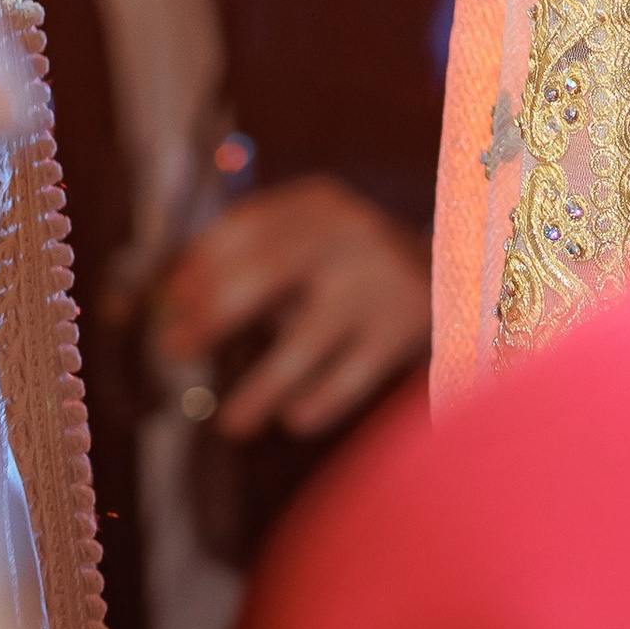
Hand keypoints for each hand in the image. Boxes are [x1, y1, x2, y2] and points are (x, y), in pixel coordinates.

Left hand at [155, 174, 430, 442]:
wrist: (460, 275)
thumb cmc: (359, 267)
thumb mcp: (316, 241)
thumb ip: (257, 260)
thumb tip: (173, 302)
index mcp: (319, 204)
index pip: (243, 227)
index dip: (198, 266)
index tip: (169, 303)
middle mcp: (348, 233)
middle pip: (263, 275)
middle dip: (210, 317)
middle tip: (173, 351)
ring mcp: (378, 281)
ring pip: (301, 345)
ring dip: (258, 390)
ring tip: (231, 425)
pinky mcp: (404, 330)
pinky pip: (345, 380)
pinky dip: (314, 405)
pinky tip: (294, 418)